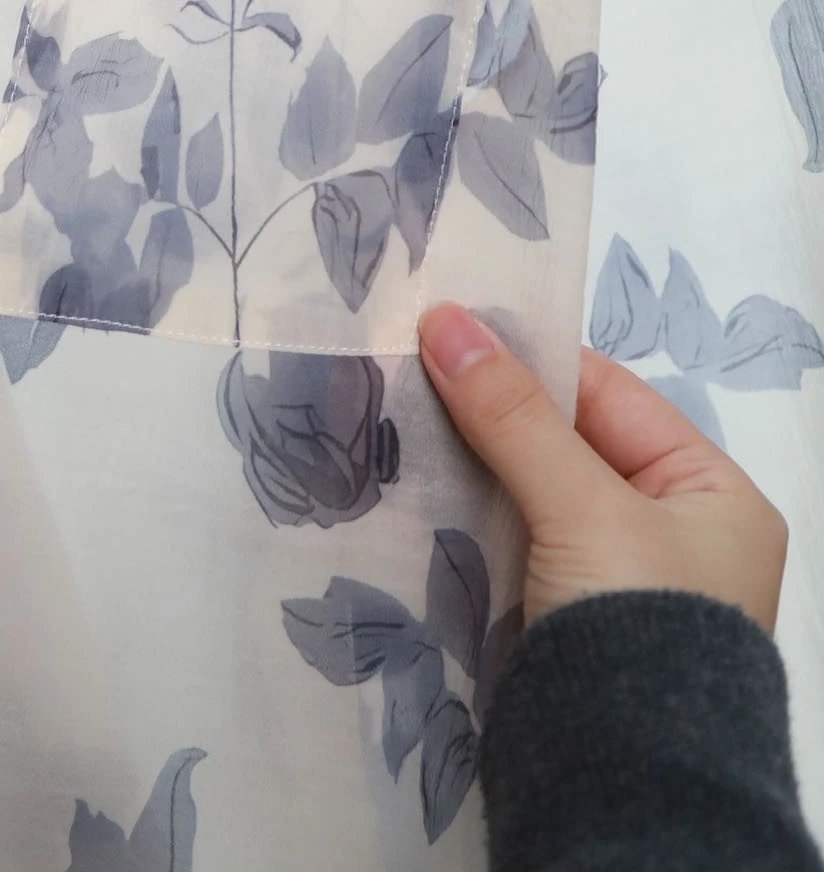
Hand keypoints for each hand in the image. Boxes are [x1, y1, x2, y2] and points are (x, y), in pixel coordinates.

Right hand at [419, 301, 787, 634]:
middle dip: (492, 413)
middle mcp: (673, 532)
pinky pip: (514, 548)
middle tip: (409, 368)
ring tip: (398, 420)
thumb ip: (513, 415)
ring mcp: (617, 582)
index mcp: (711, 492)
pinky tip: (416, 494)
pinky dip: (469, 521)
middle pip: (567, 444)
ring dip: (472, 467)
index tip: (450, 328)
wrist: (627, 788)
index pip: (609, 396)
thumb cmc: (635, 623)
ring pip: (532, 496)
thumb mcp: (581, 505)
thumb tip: (447, 320)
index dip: (530, 361)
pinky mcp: (566, 625)